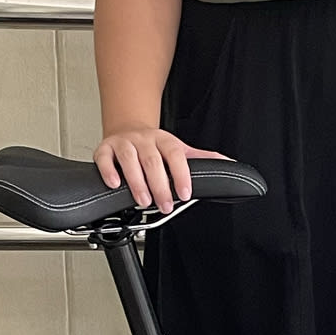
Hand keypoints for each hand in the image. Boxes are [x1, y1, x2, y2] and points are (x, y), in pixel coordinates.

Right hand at [94, 126, 224, 213]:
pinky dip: (109, 171)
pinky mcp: (105, 148)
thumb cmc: (155, 146)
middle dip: (159, 185)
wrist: (127, 129)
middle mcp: (144, 140)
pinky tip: (115, 184)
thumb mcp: (180, 150)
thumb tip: (230, 164)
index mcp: (165, 140)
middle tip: (165, 205)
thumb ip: (202, 159)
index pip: (176, 155)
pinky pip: (105, 158)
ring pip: (129, 159)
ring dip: (136, 181)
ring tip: (143, 201)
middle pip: (152, 160)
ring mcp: (124, 143)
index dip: (181, 174)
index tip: (185, 193)